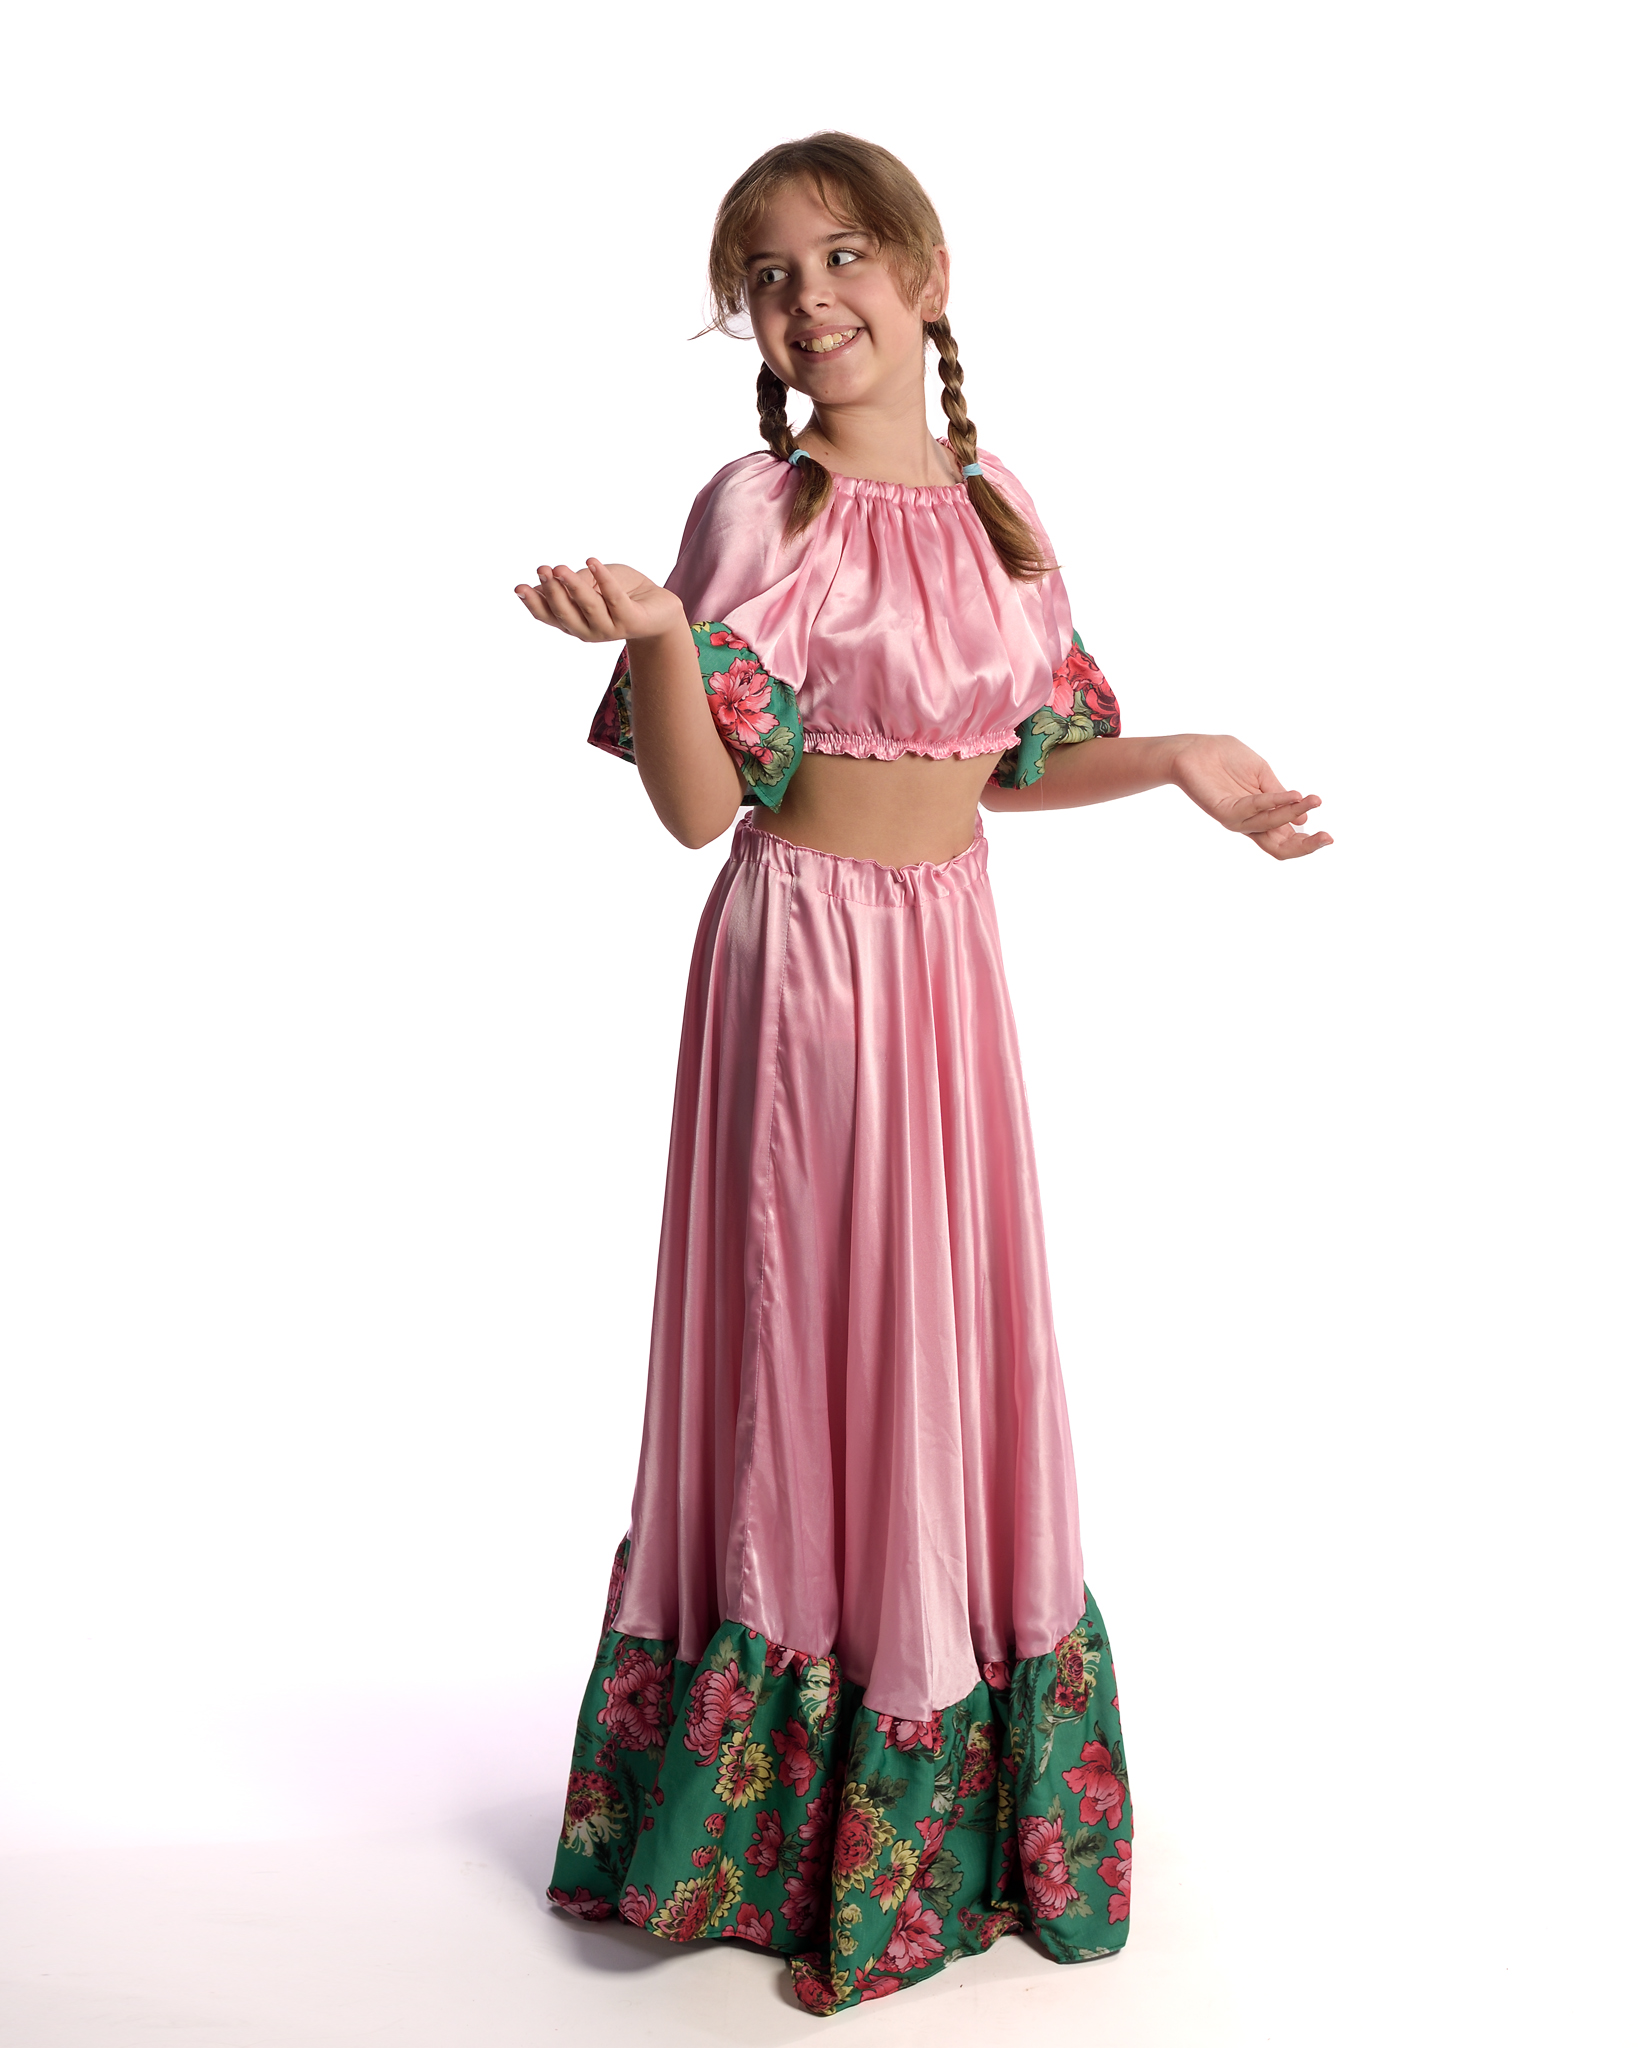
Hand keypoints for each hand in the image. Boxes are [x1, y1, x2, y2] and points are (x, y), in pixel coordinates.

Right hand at [513, 559, 683, 645]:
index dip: (534, 603)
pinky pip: (615, 599)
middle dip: (553, 591)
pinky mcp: (631, 621)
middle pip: (565, 613)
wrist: (659, 605)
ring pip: (588, 607)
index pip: (548, 616)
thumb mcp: (592, 582)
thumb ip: (573, 583)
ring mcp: (610, 629)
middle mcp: (588, 631)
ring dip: (573, 587)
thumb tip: (545, 578)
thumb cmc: (621, 591)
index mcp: (574, 622)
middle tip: (543, 569)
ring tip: (561, 567)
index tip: (519, 587)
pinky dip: (603, 580)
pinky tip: (592, 562)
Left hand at [1170, 735, 1332, 859]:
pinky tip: (1292, 794)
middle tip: (1328, 838)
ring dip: (1294, 812)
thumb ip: (1280, 796)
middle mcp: (1250, 823)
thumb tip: (1304, 820)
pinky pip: (1253, 809)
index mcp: (1262, 816)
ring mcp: (1237, 819)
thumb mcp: (1262, 775)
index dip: (1309, 841)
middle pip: (1280, 846)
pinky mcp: (1223, 811)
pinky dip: (1274, 802)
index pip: (1288, 838)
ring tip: (1312, 799)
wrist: (1195, 749)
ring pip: (1270, 826)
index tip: (1330, 837)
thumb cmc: (1226, 759)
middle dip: (1306, 845)